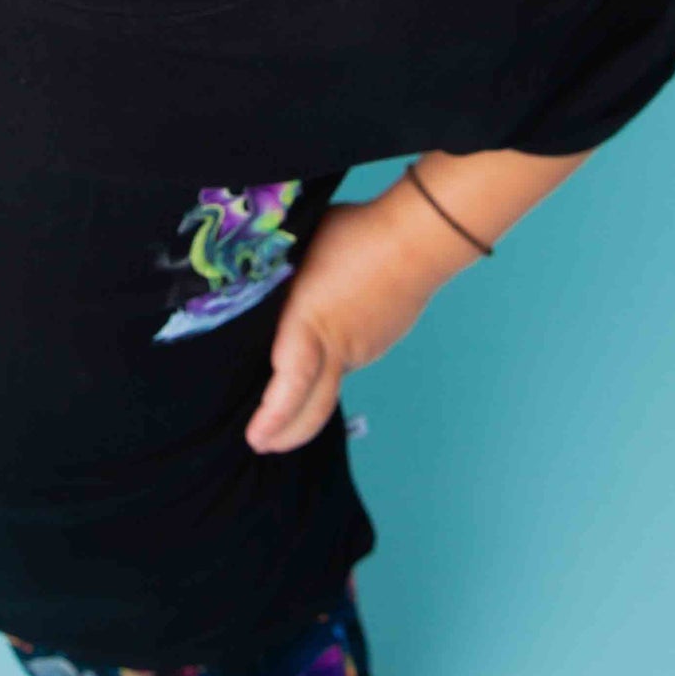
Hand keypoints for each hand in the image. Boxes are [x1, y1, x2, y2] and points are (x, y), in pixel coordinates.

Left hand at [245, 194, 474, 453]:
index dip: (273, 415)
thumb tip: (259, 289)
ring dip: (304, 400)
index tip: (256, 436)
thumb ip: (281, 280)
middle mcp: (339, 346)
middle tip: (260, 443)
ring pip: (330, 382)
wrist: (418, 239)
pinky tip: (317, 357)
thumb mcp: (300, 249)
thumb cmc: (354, 232)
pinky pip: (347, 362)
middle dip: (285, 431)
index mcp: (311, 322)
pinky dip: (327, 371)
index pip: (292, 382)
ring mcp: (363, 348)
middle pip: (313, 406)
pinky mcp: (378, 341)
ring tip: (276, 407)